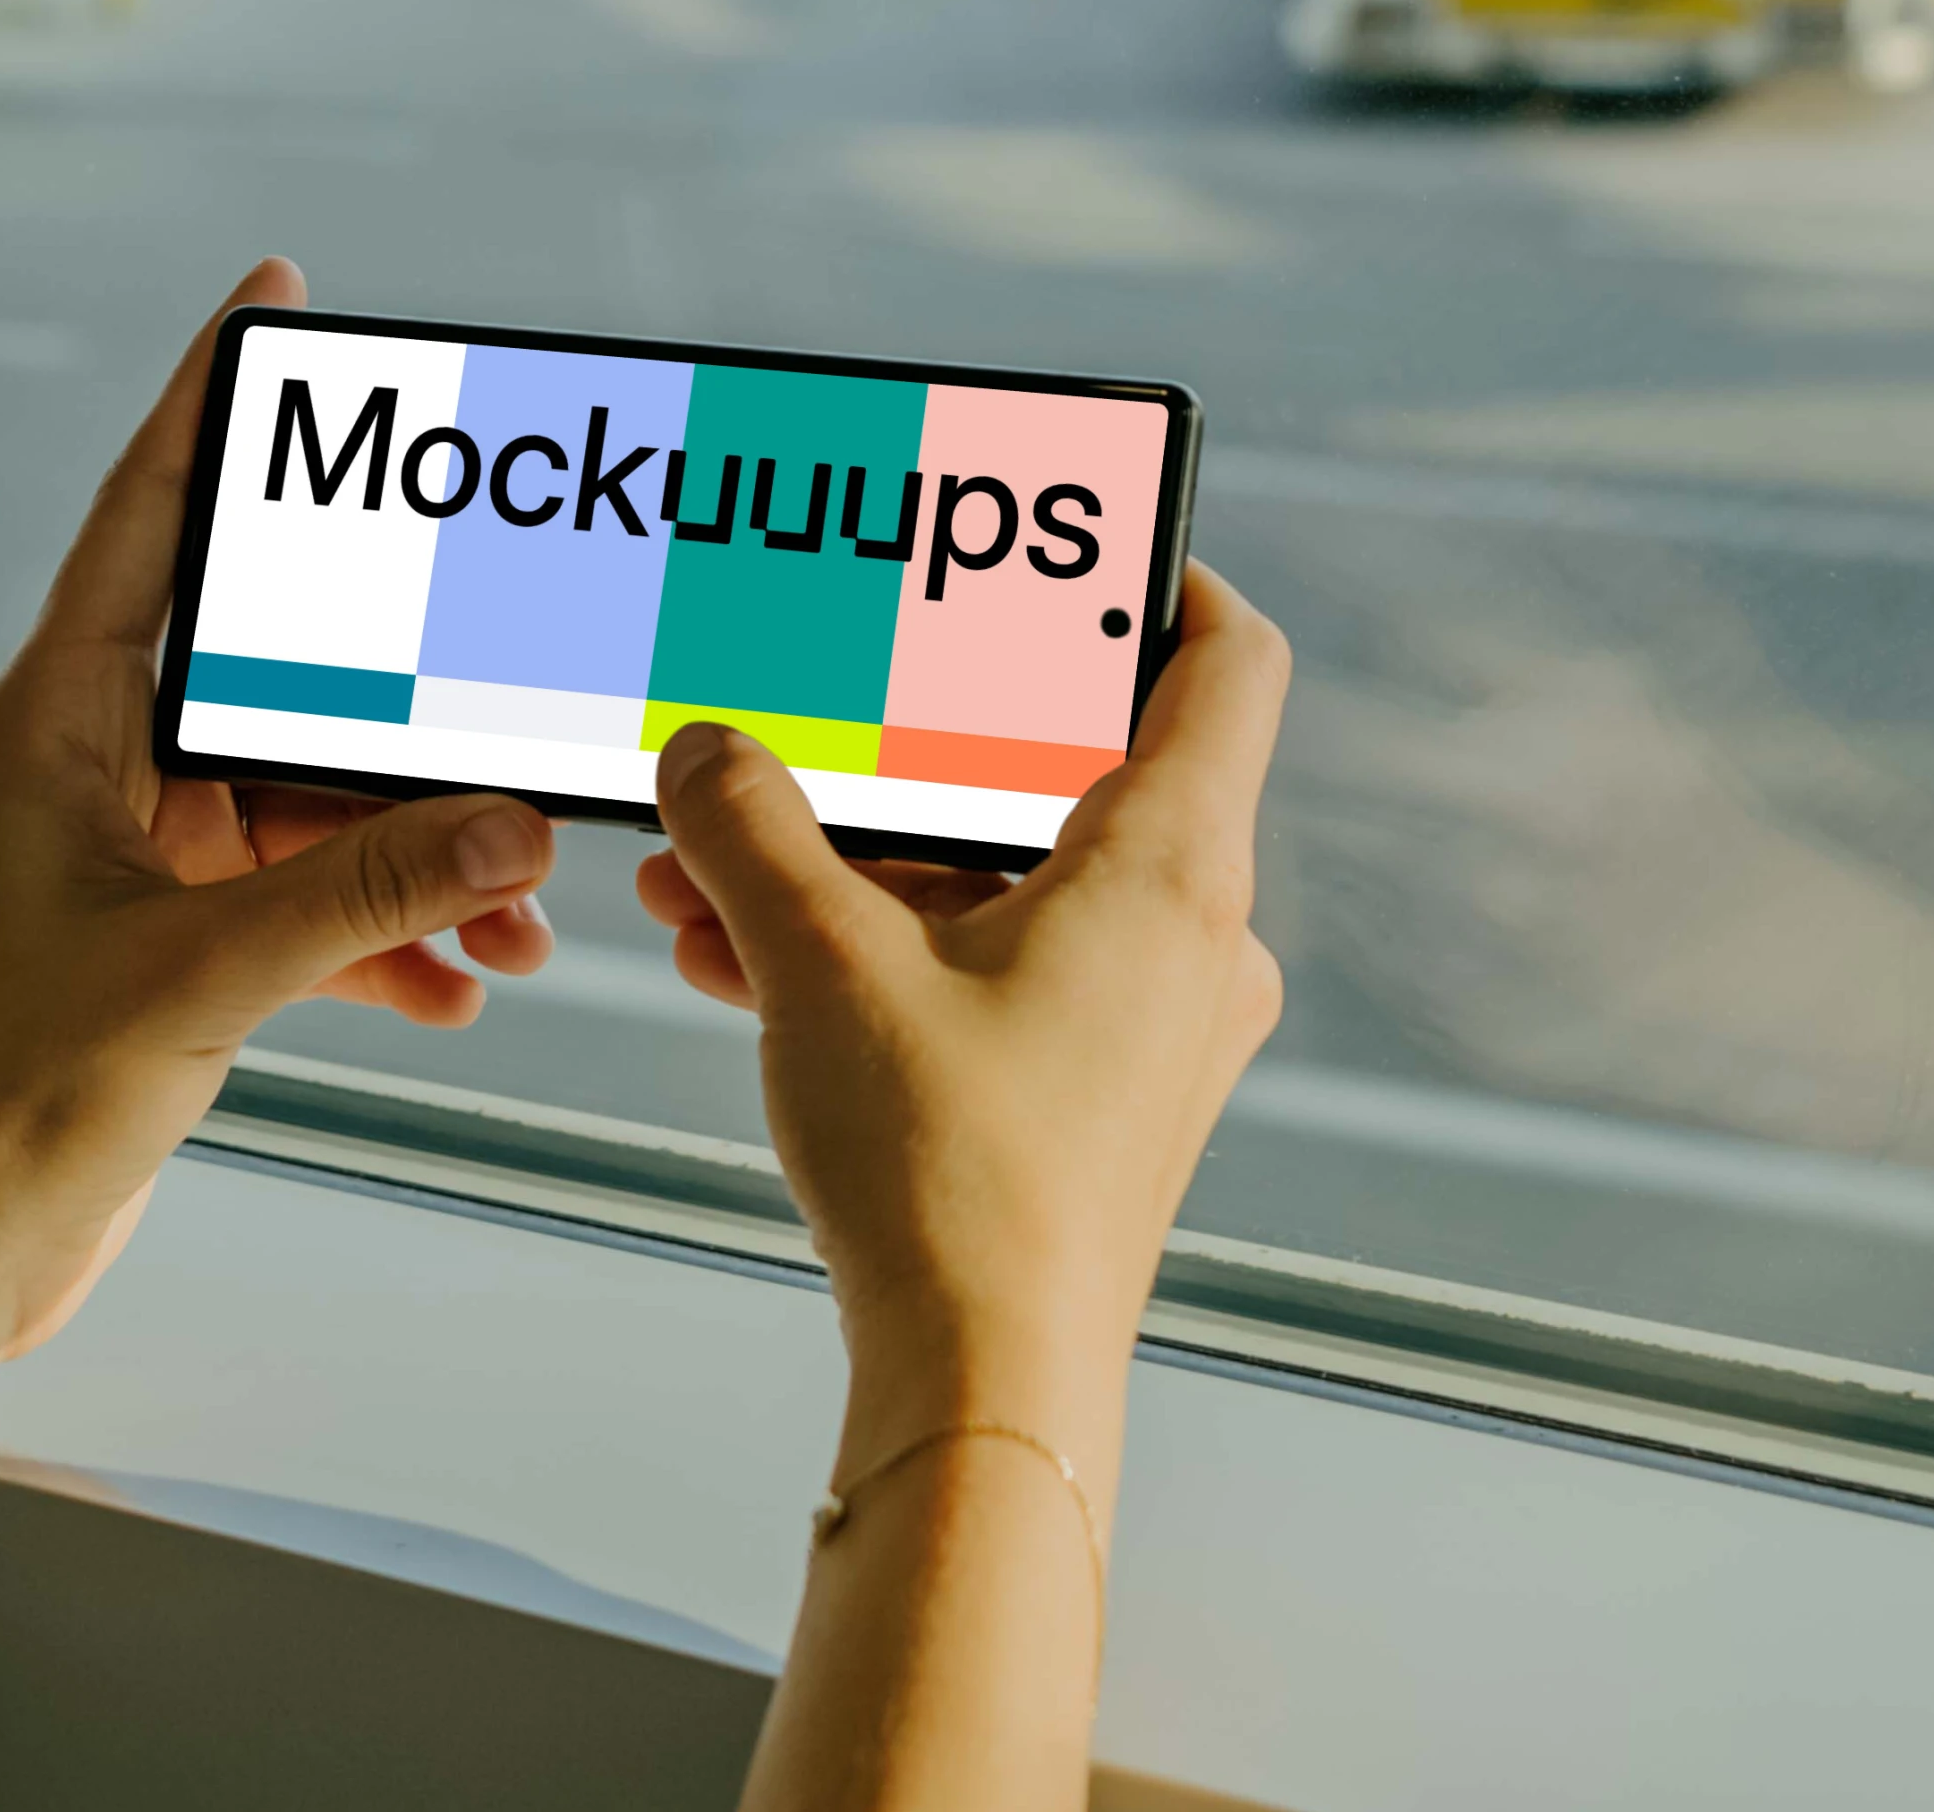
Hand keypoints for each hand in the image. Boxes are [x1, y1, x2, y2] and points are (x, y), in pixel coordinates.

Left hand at [0, 259, 560, 1397]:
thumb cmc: (4, 1100)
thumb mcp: (204, 976)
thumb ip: (370, 893)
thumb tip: (513, 832)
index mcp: (50, 719)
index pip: (143, 512)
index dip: (208, 396)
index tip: (271, 300)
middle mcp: (86, 763)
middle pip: (274, 668)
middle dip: (406, 704)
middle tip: (508, 655)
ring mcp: (129, 855)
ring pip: (308, 803)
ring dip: (415, 852)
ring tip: (523, 909)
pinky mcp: (163, 946)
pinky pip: (302, 902)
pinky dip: (382, 936)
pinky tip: (459, 988)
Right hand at [634, 561, 1287, 1454]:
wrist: (985, 1389)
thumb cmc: (951, 1180)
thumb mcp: (822, 964)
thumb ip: (752, 829)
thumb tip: (705, 751)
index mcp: (1174, 867)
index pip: (1227, 658)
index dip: (1162, 575)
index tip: (1072, 543)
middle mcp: (1193, 936)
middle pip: (1074, 768)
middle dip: (907, 749)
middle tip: (814, 708)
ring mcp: (1152, 1023)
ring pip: (1008, 883)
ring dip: (861, 861)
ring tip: (714, 863)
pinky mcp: (1100, 1095)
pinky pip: (994, 970)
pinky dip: (885, 946)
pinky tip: (734, 953)